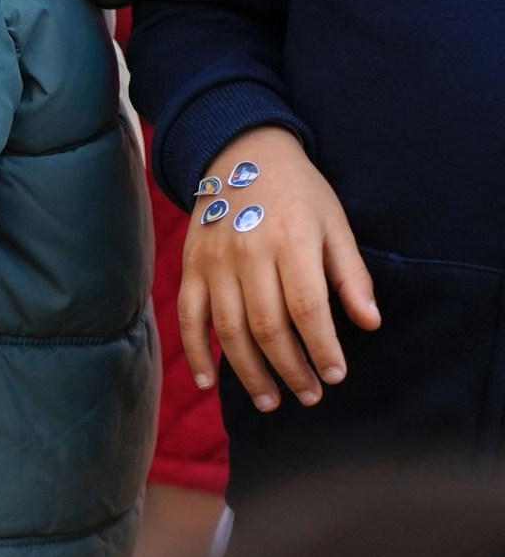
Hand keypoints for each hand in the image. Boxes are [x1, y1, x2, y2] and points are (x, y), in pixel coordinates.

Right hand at [179, 126, 380, 411]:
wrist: (240, 156)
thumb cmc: (297, 193)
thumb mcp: (334, 223)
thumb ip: (351, 275)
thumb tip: (368, 324)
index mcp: (290, 241)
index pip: (308, 309)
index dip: (322, 348)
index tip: (336, 376)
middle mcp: (248, 254)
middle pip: (268, 327)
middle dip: (291, 369)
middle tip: (309, 396)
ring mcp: (213, 263)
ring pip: (229, 331)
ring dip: (250, 372)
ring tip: (270, 401)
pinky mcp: (190, 269)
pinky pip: (189, 319)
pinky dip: (196, 354)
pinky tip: (209, 383)